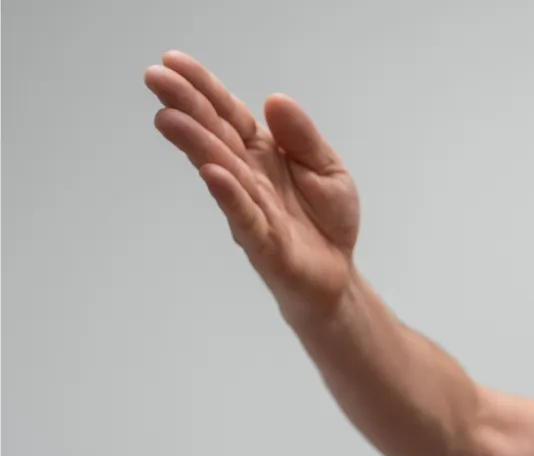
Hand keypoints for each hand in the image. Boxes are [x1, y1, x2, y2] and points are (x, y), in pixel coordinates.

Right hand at [144, 51, 358, 318]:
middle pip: (215, 135)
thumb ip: (303, 137)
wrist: (337, 275)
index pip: (228, 114)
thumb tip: (275, 99)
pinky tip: (212, 172)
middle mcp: (248, 175)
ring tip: (169, 118)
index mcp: (261, 151)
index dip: (203, 88)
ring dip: (196, 144)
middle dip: (186, 106)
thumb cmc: (326, 219)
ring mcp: (250, 207)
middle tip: (154, 77)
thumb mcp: (328, 168)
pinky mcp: (262, 242)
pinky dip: (229, 194)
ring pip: (221, 170)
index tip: (171, 61)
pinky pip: (244, 215)